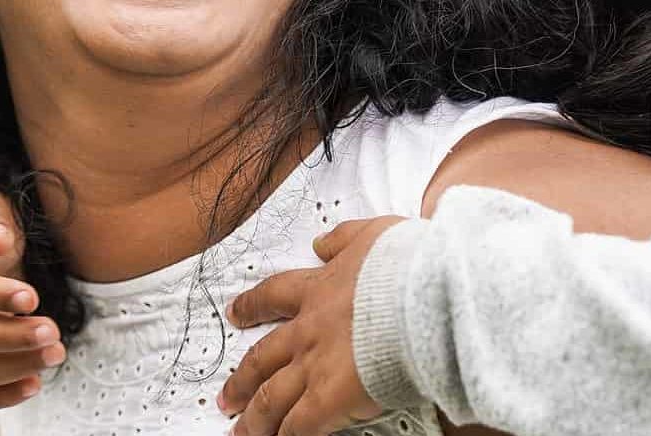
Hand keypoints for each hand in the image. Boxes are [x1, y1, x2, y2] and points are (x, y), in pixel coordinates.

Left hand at [218, 216, 405, 435]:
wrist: (423, 295)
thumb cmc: (407, 266)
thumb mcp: (372, 234)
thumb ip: (343, 239)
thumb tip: (321, 242)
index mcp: (318, 289)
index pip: (273, 296)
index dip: (251, 306)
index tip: (236, 313)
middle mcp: (308, 329)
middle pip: (262, 357)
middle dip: (241, 379)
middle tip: (227, 395)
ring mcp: (315, 364)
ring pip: (272, 396)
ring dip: (255, 417)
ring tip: (241, 431)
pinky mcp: (330, 396)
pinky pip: (300, 424)